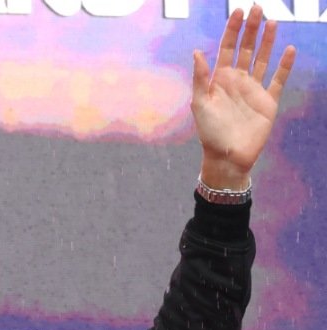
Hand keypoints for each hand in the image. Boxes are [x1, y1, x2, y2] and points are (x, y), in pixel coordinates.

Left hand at [192, 5, 295, 188]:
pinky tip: (289, 49)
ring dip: (268, 41)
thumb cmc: (209, 132)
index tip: (239, 12)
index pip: (227, 48)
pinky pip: (278, 79)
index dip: (232, 31)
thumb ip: (200, 78)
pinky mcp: (268, 101)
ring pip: (263, 59)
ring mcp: (254, 89)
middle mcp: (238, 81)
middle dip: (252, 29)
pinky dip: (285, 65)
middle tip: (258, 8)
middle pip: (247, 49)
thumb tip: (197, 52)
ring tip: (273, 22)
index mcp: (220, 79)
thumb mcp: (200, 104)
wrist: (228, 157)